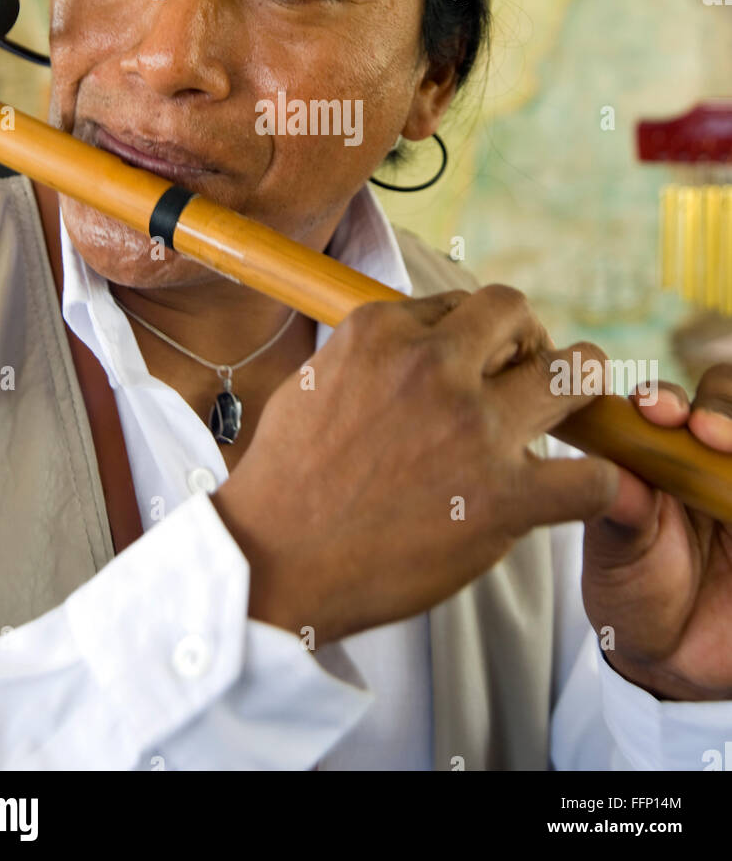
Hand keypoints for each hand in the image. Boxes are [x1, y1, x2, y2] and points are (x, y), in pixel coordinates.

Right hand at [211, 286, 619, 647]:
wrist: (271, 560)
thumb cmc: (289, 477)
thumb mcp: (318, 377)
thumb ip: (378, 352)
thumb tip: (423, 340)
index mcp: (383, 330)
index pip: (463, 305)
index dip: (476, 339)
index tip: (473, 371)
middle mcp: (432, 365)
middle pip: (519, 314)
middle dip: (531, 341)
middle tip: (527, 381)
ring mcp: (473, 428)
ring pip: (577, 373)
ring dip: (579, 391)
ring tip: (569, 417)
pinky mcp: (502, 498)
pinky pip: (592, 478)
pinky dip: (593, 486)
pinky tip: (571, 493)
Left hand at [582, 363, 731, 699]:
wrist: (674, 661)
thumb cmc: (635, 592)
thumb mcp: (617, 556)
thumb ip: (621, 514)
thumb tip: (622, 478)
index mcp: (660, 453)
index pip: (669, 404)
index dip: (665, 398)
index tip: (653, 411)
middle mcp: (711, 459)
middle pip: (729, 400)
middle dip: (720, 406)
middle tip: (704, 429)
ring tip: (722, 445)